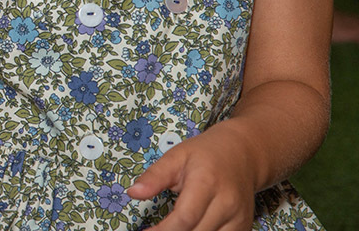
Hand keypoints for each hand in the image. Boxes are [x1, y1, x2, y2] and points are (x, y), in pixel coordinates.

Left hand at [126, 125, 255, 229]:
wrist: (241, 153)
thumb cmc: (205, 154)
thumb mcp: (175, 157)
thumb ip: (154, 176)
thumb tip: (133, 193)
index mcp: (206, 183)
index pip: (185, 217)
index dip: (163, 230)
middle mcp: (227, 203)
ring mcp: (239, 218)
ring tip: (170, 229)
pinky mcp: (243, 227)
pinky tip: (190, 229)